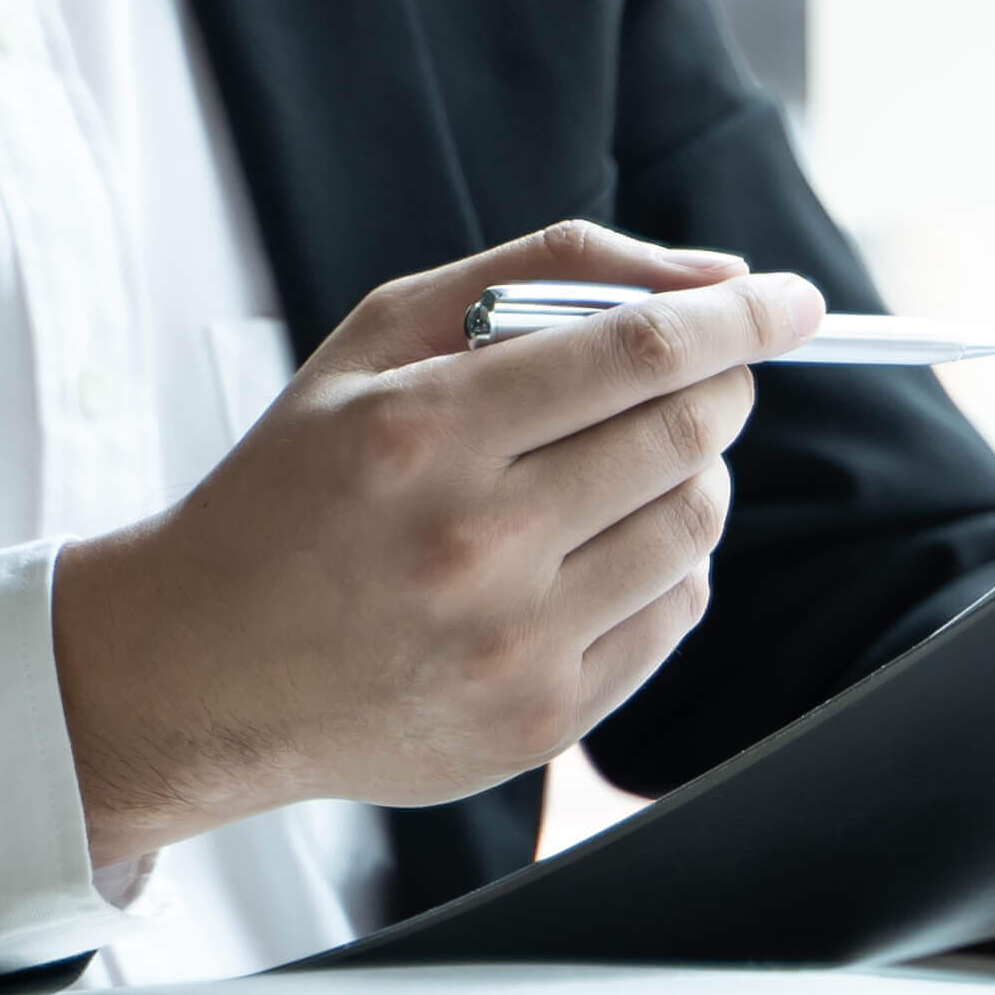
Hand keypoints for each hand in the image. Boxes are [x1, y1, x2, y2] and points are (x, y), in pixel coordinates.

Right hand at [51, 223, 813, 863]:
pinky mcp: (538, 722)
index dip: (741, 317)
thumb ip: (542, 275)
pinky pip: (673, 611)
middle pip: (686, 435)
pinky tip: (598, 545)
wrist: (202, 670)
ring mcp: (510, 645)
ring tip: (626, 460)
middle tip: (705, 372)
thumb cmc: (299, 484)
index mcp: (420, 434)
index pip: (639, 352)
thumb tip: (715, 272)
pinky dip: (666, 559)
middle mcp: (471, 545)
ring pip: (695, 524)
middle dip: (721, 386)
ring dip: (693, 472)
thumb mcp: (378, 342)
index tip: (792, 301)